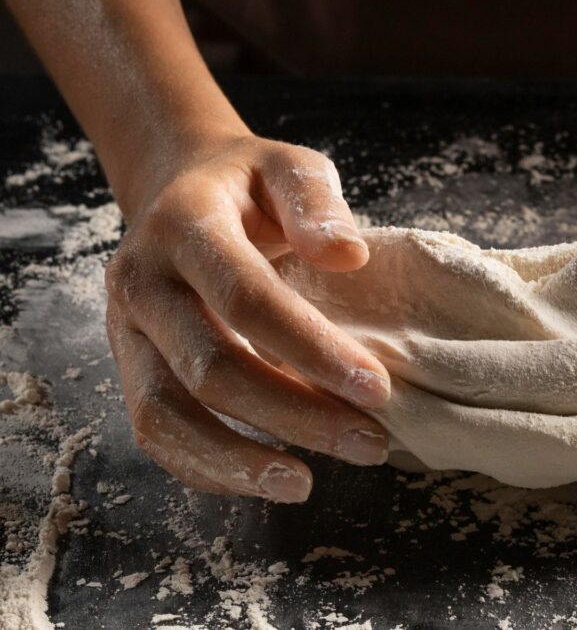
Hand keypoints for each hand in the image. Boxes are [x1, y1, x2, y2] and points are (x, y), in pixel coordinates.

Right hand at [104, 134, 390, 502]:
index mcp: (184, 226)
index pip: (246, 299)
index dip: (311, 350)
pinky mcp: (129, 366)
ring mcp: (125, 330)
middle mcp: (142, 281)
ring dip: (238, 461)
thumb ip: (317, 202)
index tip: (376, 389)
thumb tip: (349, 256)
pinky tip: (265, 479)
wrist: (178, 191)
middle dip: (294, 415)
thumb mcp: (288, 167)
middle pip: (210, 368)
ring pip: (166, 415)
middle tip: (369, 443)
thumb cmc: (248, 186)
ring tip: (305, 485)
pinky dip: (208, 467)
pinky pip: (156, 432)